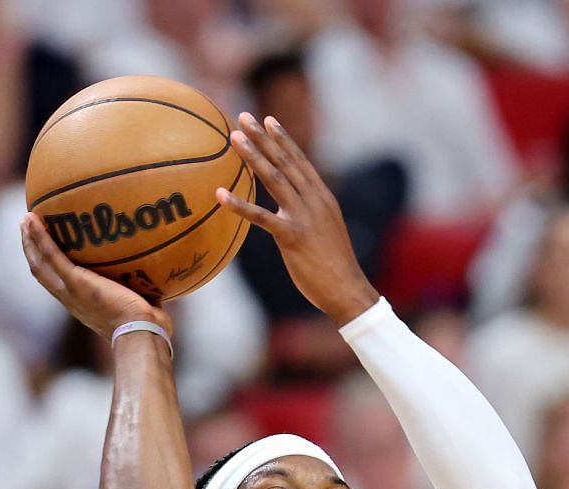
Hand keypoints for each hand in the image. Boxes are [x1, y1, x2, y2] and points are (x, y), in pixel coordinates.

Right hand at [19, 212, 170, 337]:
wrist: (142, 332)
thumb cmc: (149, 325)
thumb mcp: (142, 302)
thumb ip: (142, 287)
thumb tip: (159, 273)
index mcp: (82, 304)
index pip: (58, 283)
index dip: (50, 266)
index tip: (47, 249)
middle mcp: (70, 298)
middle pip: (42, 271)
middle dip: (33, 249)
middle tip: (29, 227)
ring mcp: (70, 290)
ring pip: (40, 262)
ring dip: (30, 240)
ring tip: (27, 218)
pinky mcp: (74, 282)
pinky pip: (51, 255)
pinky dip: (39, 236)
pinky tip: (32, 219)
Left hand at [217, 113, 378, 325]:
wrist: (348, 290)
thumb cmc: (336, 266)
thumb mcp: (327, 232)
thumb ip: (311, 215)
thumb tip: (295, 210)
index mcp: (323, 198)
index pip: (301, 162)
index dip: (284, 140)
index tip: (268, 120)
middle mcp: (315, 201)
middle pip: (285, 163)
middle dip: (264, 138)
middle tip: (243, 117)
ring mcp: (304, 217)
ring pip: (275, 180)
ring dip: (253, 156)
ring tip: (234, 138)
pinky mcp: (292, 236)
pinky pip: (261, 217)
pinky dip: (240, 205)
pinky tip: (220, 194)